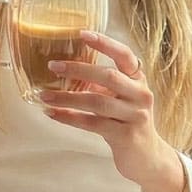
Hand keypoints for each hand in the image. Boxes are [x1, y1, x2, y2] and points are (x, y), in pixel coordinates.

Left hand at [39, 30, 183, 191]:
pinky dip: (69, 117)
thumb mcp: (121, 97)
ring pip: (96, 102)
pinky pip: (92, 123)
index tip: (82, 34)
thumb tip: (65, 67)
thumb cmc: (127, 120)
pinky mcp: (126, 136)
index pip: (125, 55)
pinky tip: (52, 113)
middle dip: (78, 69)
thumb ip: (102, 82)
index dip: (105, 43)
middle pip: (109, 77)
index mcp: (138, 79)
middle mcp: (140, 95)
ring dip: (67, 97)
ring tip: (43, 95)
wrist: (147, 158)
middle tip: (53, 66)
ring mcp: (135, 116)